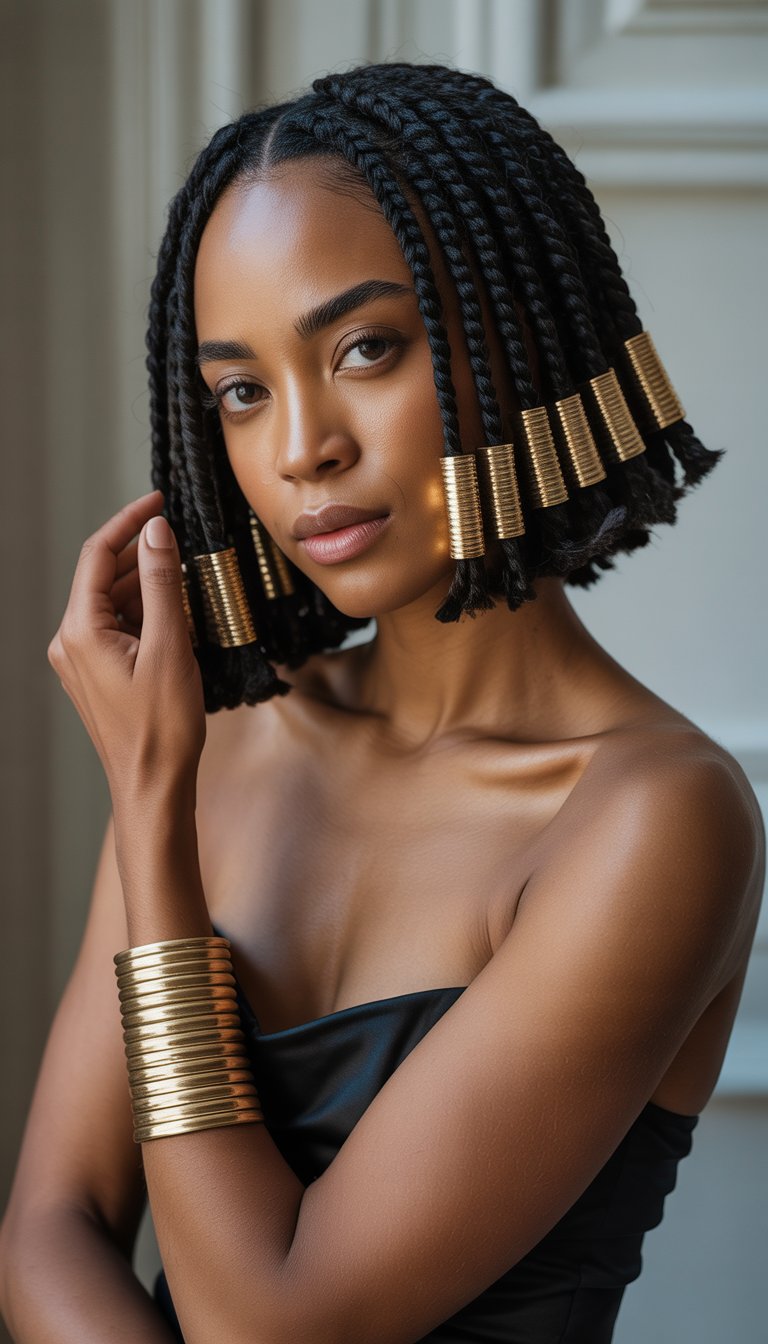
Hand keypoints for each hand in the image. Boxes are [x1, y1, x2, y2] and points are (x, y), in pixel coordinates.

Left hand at [48, 490, 205, 801]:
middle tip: (186, 543)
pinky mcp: (97, 675)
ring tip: (189, 583)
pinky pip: (118, 628)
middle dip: (143, 555)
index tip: (159, 501)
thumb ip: (161, 583)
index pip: (97, 555)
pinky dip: (146, 615)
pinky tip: (178, 618)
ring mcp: (81, 660)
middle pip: (103, 577)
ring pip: (113, 603)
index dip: (129, 522)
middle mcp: (71, 642)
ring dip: (148, 587)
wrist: (153, 787)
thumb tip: (157, 532)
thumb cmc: (162, 728)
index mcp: (80, 631)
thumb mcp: (170, 646)